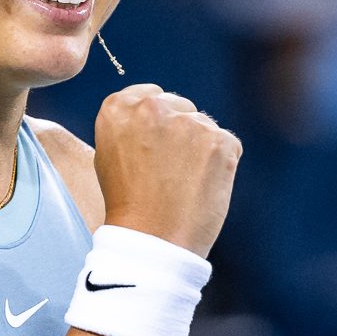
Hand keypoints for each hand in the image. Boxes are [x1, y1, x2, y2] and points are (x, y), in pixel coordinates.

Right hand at [93, 85, 239, 257]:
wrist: (152, 239)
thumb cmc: (128, 204)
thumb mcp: (110, 154)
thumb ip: (131, 126)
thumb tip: (160, 115)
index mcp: (119, 107)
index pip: (150, 95)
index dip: (157, 123)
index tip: (155, 146)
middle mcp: (152, 106)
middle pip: (179, 106)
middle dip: (180, 132)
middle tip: (170, 171)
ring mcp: (188, 122)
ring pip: (203, 125)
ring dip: (200, 148)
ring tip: (184, 183)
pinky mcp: (219, 140)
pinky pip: (227, 144)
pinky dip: (221, 164)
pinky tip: (202, 187)